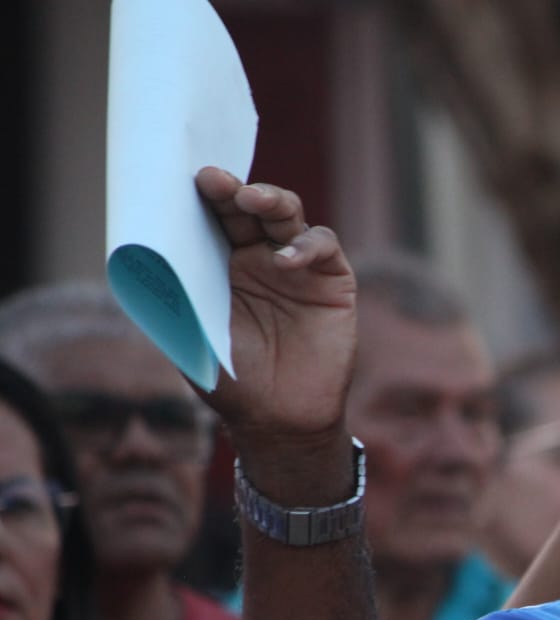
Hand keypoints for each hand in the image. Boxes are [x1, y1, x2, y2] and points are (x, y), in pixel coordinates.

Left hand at [193, 167, 356, 459]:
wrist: (280, 419)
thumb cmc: (230, 381)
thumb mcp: (189, 336)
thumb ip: (175, 295)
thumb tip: (146, 256)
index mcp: (222, 265)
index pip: (214, 217)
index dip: (206, 196)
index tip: (193, 180)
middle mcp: (261, 259)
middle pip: (250, 207)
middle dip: (234, 190)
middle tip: (217, 181)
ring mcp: (299, 268)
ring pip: (289, 215)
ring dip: (272, 201)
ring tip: (253, 199)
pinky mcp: (333, 282)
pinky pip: (323, 247)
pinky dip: (307, 246)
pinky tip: (286, 261)